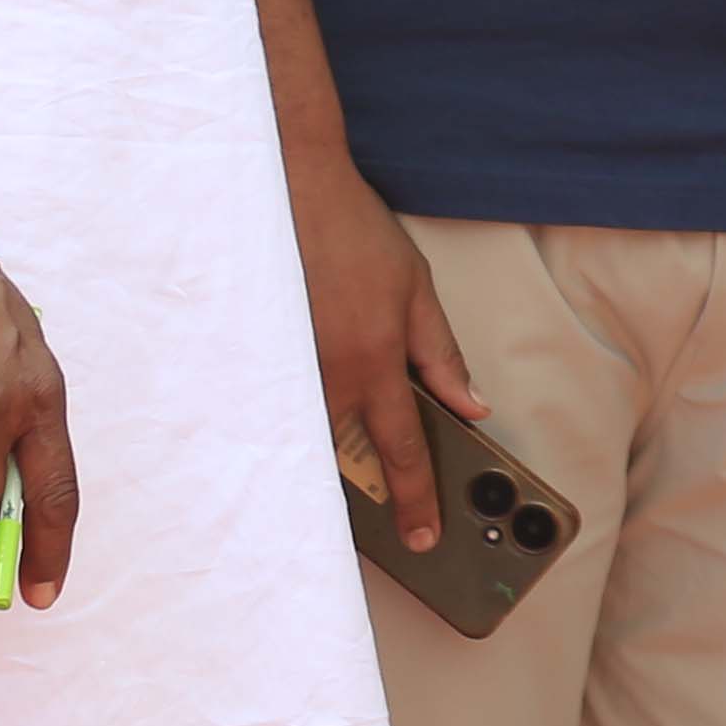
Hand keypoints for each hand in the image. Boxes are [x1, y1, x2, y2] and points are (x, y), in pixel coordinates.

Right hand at [292, 158, 478, 551]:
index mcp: (374, 361)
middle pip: (346, 454)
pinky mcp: (253, 360)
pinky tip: (295, 421)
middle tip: (385, 509)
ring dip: (325, 454)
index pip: (402, 449)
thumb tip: (471, 406)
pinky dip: (290, 422)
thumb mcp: (417, 289)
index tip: (422, 536)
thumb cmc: (355, 234)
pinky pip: (276, 408)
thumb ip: (442, 356)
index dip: (416, 497)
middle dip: (364, 486)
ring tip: (339, 458)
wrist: (288, 189)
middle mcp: (324, 375)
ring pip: (307, 435)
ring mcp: (283, 370)